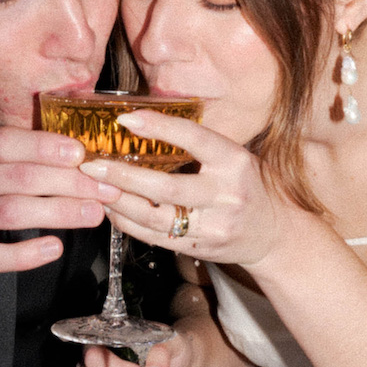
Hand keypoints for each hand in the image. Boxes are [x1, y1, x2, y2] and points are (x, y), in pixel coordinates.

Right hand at [0, 126, 119, 326]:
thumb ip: (19, 157)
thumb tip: (79, 151)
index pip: (6, 141)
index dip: (45, 146)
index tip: (81, 153)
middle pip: (19, 177)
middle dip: (69, 182)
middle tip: (104, 189)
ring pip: (12, 211)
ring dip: (59, 212)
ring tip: (93, 215)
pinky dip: (28, 253)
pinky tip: (54, 248)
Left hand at [78, 111, 282, 266]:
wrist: (274, 234)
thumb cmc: (248, 186)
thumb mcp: (235, 157)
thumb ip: (199, 145)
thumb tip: (143, 124)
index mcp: (236, 162)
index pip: (195, 138)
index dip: (159, 127)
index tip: (125, 119)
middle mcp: (226, 195)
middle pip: (167, 186)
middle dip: (124, 175)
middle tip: (91, 164)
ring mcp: (213, 226)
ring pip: (155, 216)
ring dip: (119, 202)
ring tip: (94, 187)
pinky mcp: (199, 248)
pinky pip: (155, 237)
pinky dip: (128, 223)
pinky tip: (111, 209)